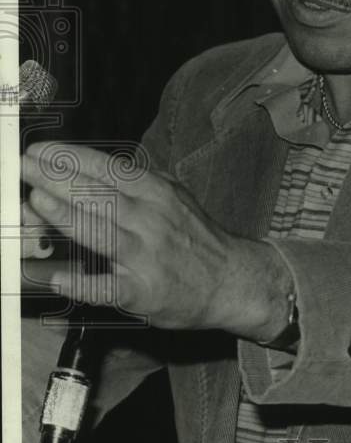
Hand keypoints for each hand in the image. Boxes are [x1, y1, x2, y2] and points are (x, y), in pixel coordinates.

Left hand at [21, 142, 292, 340]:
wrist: (233, 280)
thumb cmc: (196, 238)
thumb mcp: (173, 197)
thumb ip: (136, 184)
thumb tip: (90, 170)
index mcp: (156, 193)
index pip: (108, 169)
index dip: (72, 158)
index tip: (41, 151)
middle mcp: (151, 220)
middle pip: (99, 195)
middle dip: (57, 179)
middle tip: (25, 167)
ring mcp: (147, 256)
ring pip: (101, 233)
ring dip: (66, 216)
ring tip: (36, 201)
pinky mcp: (144, 291)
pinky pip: (108, 287)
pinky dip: (83, 283)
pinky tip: (58, 278)